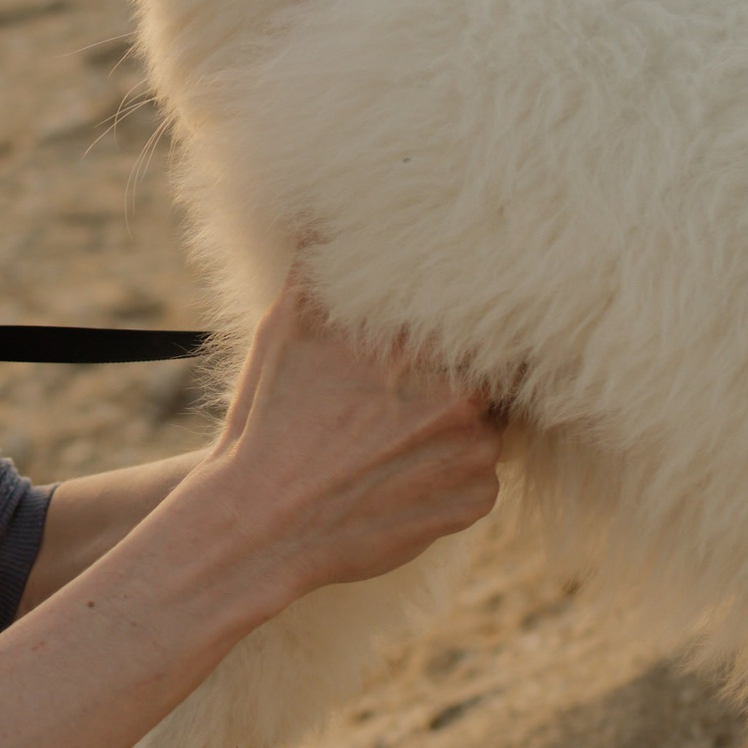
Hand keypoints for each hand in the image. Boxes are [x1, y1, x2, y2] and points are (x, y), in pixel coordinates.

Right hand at [186, 278, 501, 609]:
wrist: (261, 525)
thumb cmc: (270, 423)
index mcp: (429, 344)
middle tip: (407, 394)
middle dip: (455, 378)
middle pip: (486, 369)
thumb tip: (326, 222)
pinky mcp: (475, 503)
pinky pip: (479, 477)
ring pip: (486, 423)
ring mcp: (476, 453)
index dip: (457, 325)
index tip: (426, 343)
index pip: (473, 318)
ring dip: (454, 427)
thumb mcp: (287, 330)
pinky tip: (398, 478)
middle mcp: (467, 395)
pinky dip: (448, 476)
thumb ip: (322, 270)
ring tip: (393, 440)